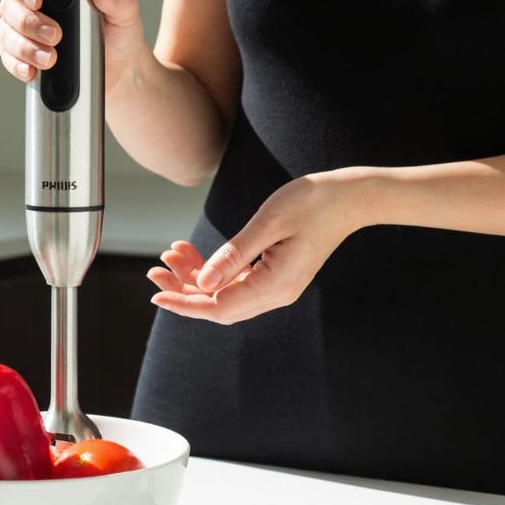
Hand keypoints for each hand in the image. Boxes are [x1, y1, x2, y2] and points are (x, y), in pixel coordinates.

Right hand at [0, 0, 148, 93]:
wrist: (119, 71)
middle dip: (28, 22)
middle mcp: (31, 7)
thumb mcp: (125, 13)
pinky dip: (17, 65)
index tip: (37, 0)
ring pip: (7, 34)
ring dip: (25, 47)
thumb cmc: (118, 35)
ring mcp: (24, 33)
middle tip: (55, 35)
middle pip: (10, 6)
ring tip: (50, 58)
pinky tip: (32, 71)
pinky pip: (9, 59)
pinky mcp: (23, 58)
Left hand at [147, 172, 372, 323]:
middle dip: (183, 290)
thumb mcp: (268, 222)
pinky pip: (236, 282)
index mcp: (276, 285)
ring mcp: (277, 287)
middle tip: (154, 271)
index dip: (184, 303)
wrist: (350, 197)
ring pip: (225, 294)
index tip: (156, 294)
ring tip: (170, 255)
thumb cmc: (313, 202)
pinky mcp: (275, 276)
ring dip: (195, 278)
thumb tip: (202, 284)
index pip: (219, 306)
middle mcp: (277, 293)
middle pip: (218, 305)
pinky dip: (212, 270)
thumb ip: (233, 255)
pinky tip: (191, 253)